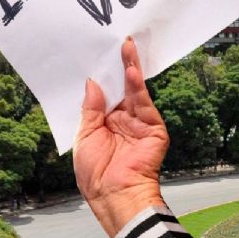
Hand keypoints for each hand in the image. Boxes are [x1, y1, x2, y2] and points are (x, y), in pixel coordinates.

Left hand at [74, 37, 168, 237]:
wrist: (114, 194)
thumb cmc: (95, 173)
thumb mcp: (85, 135)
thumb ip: (91, 108)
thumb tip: (93, 82)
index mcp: (107, 122)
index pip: (107, 92)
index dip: (104, 75)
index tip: (99, 55)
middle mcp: (124, 120)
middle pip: (122, 87)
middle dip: (120, 66)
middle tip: (119, 42)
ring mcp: (140, 123)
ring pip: (135, 91)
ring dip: (130, 69)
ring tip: (126, 48)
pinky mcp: (153, 128)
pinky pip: (144, 103)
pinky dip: (138, 87)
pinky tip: (131, 72)